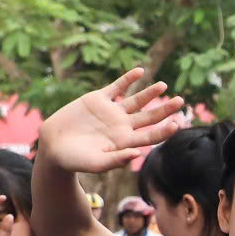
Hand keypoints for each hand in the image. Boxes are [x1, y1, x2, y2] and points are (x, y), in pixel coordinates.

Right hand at [36, 70, 186, 173]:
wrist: (53, 147)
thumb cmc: (75, 161)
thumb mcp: (96, 163)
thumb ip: (117, 159)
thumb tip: (138, 153)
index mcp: (125, 142)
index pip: (151, 136)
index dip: (164, 131)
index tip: (176, 124)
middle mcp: (122, 126)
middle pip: (149, 116)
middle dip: (165, 109)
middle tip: (181, 102)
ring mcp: (111, 111)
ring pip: (136, 100)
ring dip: (150, 92)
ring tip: (163, 86)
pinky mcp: (98, 99)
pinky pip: (116, 87)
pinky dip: (128, 79)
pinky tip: (140, 71)